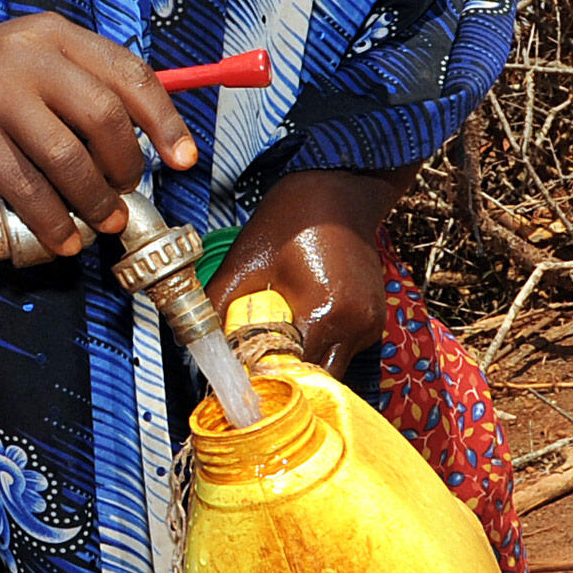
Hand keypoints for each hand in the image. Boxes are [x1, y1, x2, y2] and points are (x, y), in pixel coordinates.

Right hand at [0, 13, 194, 251]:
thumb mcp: (33, 61)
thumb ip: (86, 84)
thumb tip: (152, 138)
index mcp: (54, 34)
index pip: (130, 72)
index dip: (165, 121)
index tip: (184, 159)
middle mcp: (27, 56)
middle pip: (103, 117)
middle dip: (126, 167)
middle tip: (126, 192)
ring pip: (66, 159)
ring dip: (93, 201)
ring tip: (101, 221)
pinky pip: (23, 188)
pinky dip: (50, 220)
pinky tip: (61, 237)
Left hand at [203, 170, 407, 377]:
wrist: (337, 190)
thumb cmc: (291, 220)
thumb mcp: (244, 262)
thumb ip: (219, 306)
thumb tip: (198, 341)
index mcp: (327, 312)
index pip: (293, 372)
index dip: (263, 380)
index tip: (239, 382)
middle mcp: (357, 324)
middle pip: (317, 379)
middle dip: (285, 378)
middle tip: (253, 370)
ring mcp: (370, 322)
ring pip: (332, 367)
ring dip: (303, 363)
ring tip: (272, 347)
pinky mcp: (374, 318)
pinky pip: (343, 349)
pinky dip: (319, 347)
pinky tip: (297, 330)